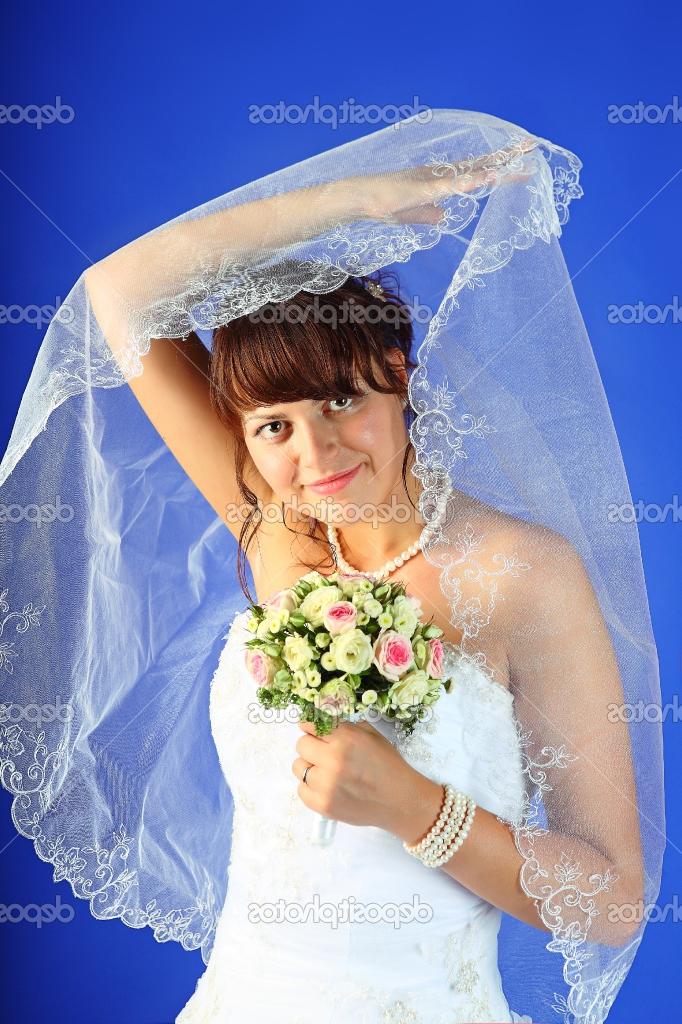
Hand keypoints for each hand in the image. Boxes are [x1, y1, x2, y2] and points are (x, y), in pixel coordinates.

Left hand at [293, 718, 443, 841]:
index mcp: (345, 739)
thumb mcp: (370, 735)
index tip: (309, 729)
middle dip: (311, 746)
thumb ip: (344, 727)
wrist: (399, 799)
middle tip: (323, 752)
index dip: (309, 726)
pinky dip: (310, 787)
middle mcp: (332, 760)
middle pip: (301, 746)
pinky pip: (301, 790)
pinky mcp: (323, 805)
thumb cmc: (387, 765)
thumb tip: (320, 723)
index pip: (310, 726)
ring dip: (310, 766)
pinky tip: (326, 786)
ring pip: (298, 767)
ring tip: (326, 771)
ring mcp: (325, 785)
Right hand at [344, 135, 537, 225]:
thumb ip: (429, 215)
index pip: (476, 172)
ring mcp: (434, 180)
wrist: (361, 200)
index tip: (522, 164)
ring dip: (492, 167)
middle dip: (506, 157)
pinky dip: (468, 182)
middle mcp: (441, 175)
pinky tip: (484, 179)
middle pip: (480, 164)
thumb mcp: (413, 216)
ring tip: (516, 161)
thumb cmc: (384, 207)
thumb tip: (443, 216)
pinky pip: (450, 186)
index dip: (499, 167)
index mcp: (441, 181)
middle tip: (532, 146)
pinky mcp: (423, 189)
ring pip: (469, 172)